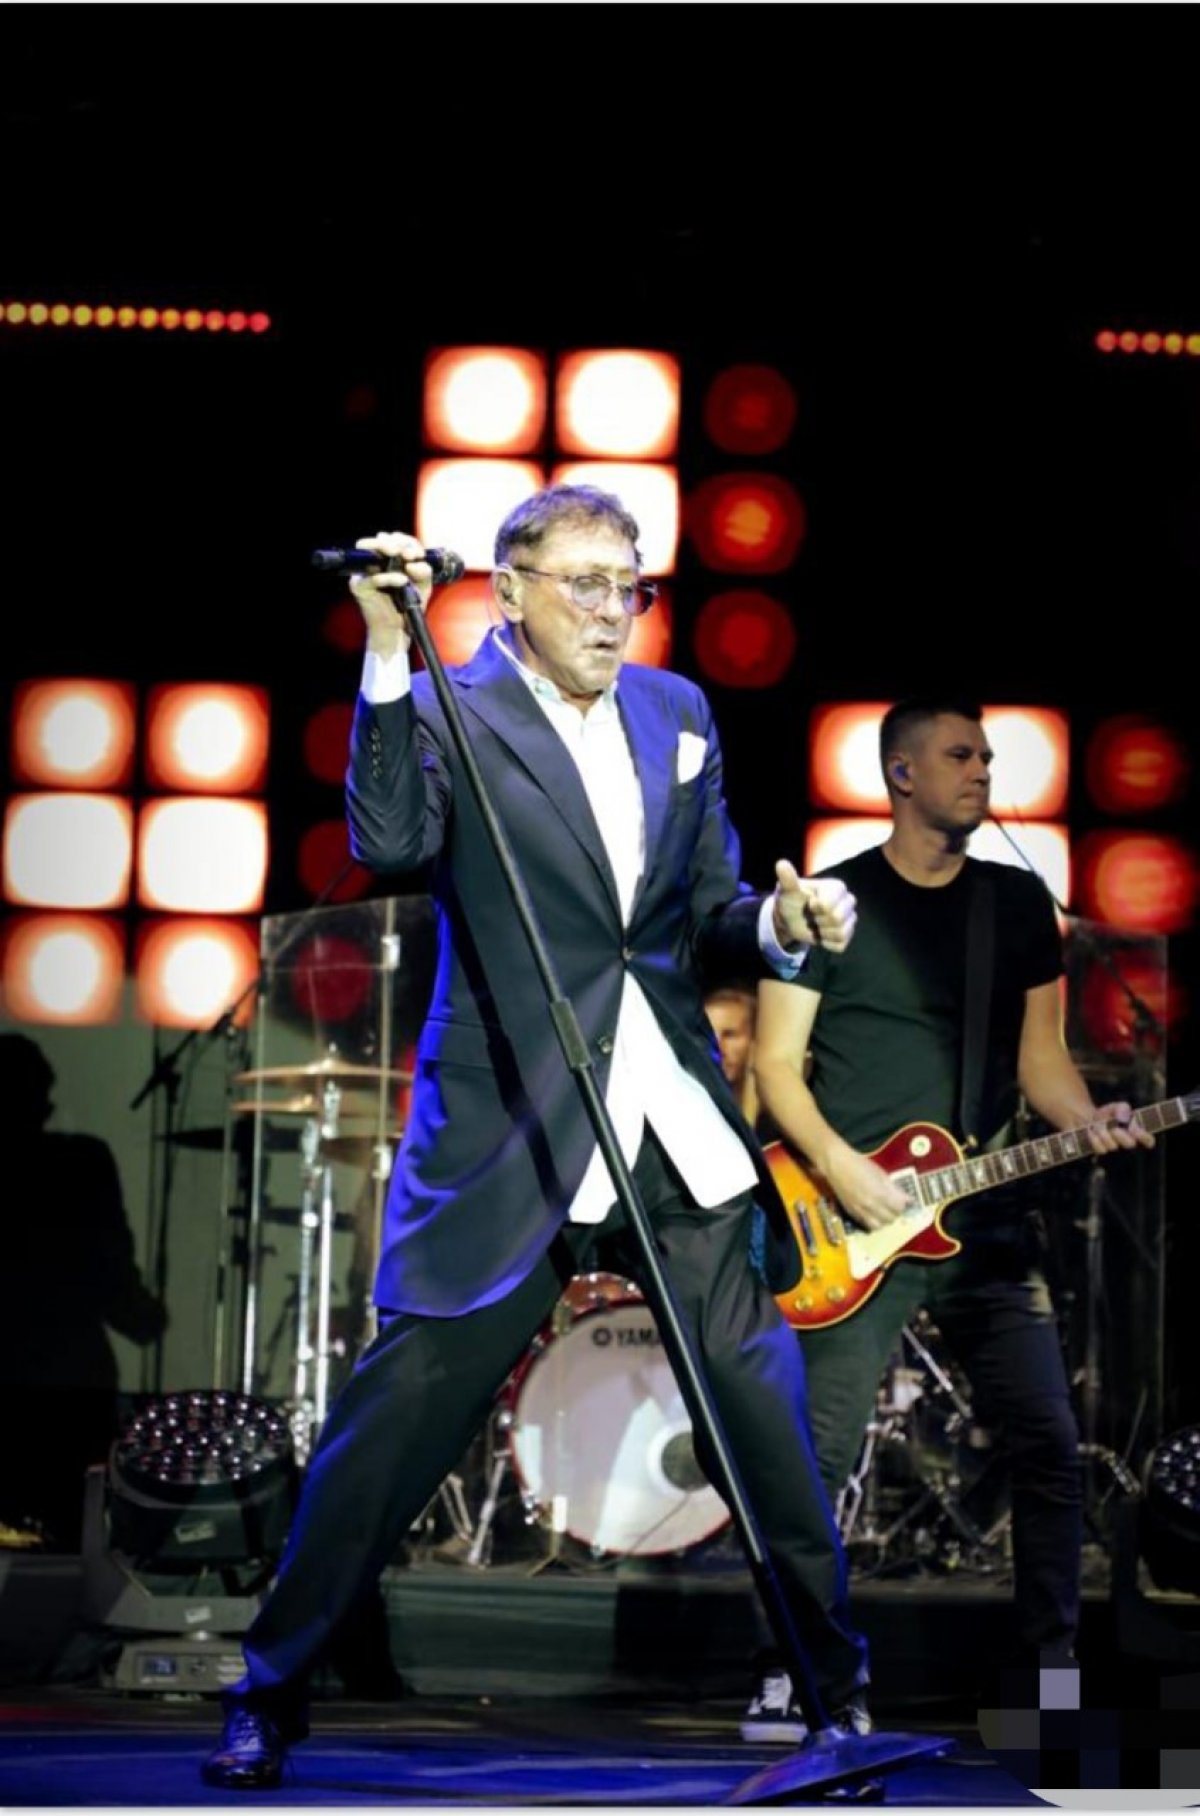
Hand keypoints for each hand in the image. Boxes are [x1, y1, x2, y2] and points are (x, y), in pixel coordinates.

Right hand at [348, 531, 433, 657]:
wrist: (398, 630)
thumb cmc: (408, 606)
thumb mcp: (423, 585)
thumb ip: (424, 571)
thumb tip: (414, 563)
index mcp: (389, 558)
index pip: (395, 539)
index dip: (407, 541)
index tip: (419, 554)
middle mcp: (374, 562)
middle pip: (380, 539)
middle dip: (397, 542)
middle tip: (410, 553)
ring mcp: (364, 573)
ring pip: (370, 551)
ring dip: (388, 549)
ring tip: (405, 558)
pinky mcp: (359, 587)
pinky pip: (372, 578)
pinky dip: (389, 578)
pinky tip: (401, 581)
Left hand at [772, 861, 856, 953]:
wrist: (790, 918)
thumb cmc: (791, 899)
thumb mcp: (787, 889)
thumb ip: (788, 878)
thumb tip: (781, 863)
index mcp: (837, 887)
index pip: (832, 903)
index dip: (817, 907)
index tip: (810, 904)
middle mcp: (847, 901)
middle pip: (838, 918)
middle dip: (819, 920)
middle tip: (812, 915)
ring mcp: (849, 919)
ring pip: (841, 933)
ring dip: (823, 932)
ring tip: (816, 925)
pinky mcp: (846, 935)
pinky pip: (841, 945)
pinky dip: (826, 943)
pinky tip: (820, 935)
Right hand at [824, 1144, 909, 1230]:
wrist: (837, 1165)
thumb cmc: (859, 1164)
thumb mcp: (880, 1173)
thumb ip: (894, 1188)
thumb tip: (907, 1199)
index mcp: (880, 1194)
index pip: (899, 1208)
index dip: (903, 1204)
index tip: (903, 1199)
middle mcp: (871, 1206)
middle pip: (891, 1219)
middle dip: (895, 1212)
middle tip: (894, 1204)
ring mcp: (860, 1211)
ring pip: (879, 1226)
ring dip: (884, 1220)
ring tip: (884, 1211)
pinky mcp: (852, 1213)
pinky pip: (866, 1225)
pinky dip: (873, 1222)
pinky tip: (873, 1213)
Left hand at [1085, 1100, 1154, 1152]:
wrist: (1090, 1119)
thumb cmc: (1109, 1114)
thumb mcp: (1117, 1107)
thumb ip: (1123, 1108)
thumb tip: (1123, 1118)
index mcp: (1136, 1132)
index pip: (1148, 1140)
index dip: (1144, 1137)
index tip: (1134, 1129)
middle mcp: (1127, 1142)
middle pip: (1130, 1144)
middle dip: (1121, 1134)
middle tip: (1113, 1128)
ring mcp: (1114, 1148)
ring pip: (1112, 1145)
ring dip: (1103, 1132)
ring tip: (1099, 1125)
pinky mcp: (1102, 1151)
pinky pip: (1100, 1149)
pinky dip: (1094, 1138)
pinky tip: (1091, 1131)